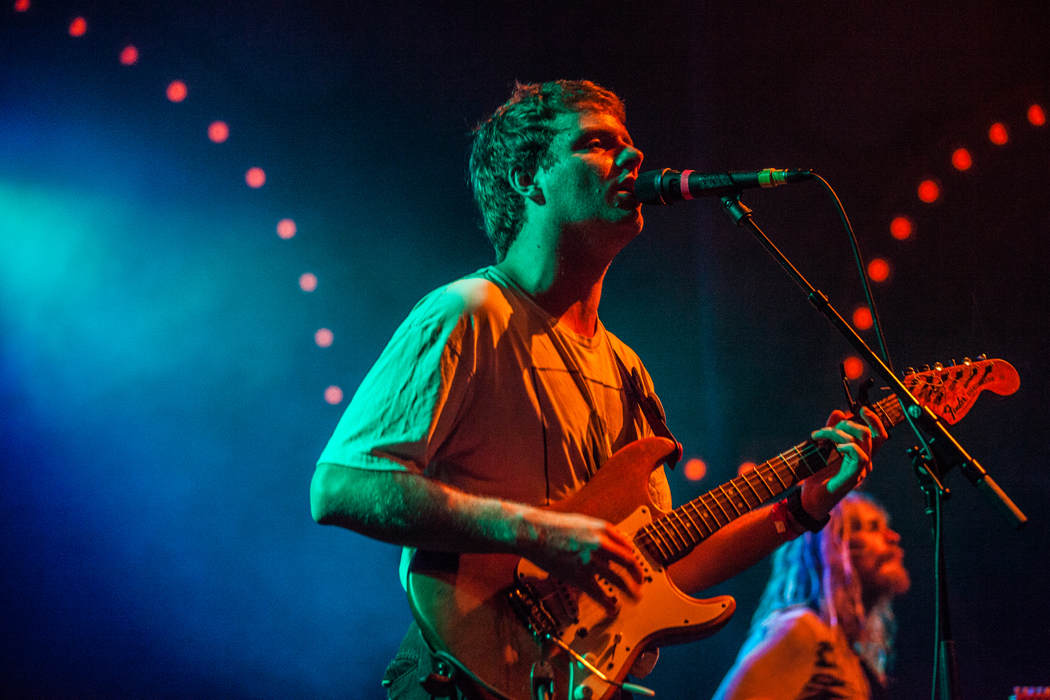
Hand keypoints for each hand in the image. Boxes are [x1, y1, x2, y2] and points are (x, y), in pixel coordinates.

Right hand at [522, 510, 643, 610]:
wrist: (532, 532)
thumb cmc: (552, 526)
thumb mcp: (582, 522)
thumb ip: (598, 532)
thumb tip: (612, 542)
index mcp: (602, 529)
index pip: (627, 545)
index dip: (633, 557)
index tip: (634, 565)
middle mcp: (601, 544)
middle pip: (628, 562)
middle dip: (638, 575)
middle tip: (640, 583)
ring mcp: (591, 561)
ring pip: (618, 580)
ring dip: (630, 591)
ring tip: (635, 598)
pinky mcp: (579, 575)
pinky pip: (599, 593)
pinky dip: (608, 603)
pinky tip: (611, 609)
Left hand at [803, 406, 887, 516]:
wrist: (809, 500)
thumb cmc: (816, 476)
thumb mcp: (822, 448)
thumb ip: (832, 431)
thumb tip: (838, 412)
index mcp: (861, 455)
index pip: (879, 435)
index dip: (875, 420)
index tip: (863, 409)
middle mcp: (865, 462)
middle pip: (871, 434)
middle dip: (849, 423)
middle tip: (827, 429)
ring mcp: (861, 471)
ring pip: (863, 440)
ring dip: (840, 432)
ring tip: (821, 435)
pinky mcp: (853, 478)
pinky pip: (860, 456)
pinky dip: (848, 446)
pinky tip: (836, 447)